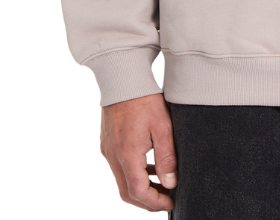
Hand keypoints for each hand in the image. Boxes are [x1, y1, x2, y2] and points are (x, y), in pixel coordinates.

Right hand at [100, 93, 177, 211]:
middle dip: (147, 201)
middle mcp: (113, 155)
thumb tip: (171, 182)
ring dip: (141, 187)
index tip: (171, 202)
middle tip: (166, 199)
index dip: (155, 202)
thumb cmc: (144, 99)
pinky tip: (150, 167)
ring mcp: (107, 149)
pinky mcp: (107, 142)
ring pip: (122, 181)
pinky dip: (134, 173)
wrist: (123, 77)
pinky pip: (119, 167)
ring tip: (162, 185)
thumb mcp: (162, 126)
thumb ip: (166, 157)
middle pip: (127, 192)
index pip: (138, 192)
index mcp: (127, 153)